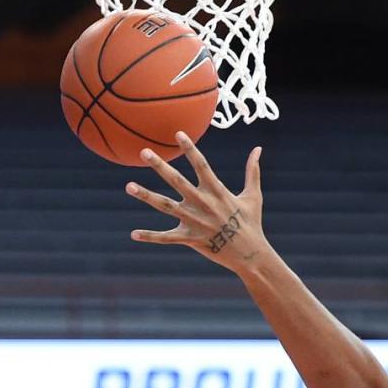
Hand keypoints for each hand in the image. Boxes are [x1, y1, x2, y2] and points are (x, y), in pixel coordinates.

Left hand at [127, 133, 269, 274]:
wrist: (251, 254)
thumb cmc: (251, 224)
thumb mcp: (253, 196)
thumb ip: (252, 171)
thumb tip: (258, 149)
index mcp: (217, 191)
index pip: (201, 165)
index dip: (189, 149)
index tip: (178, 133)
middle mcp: (203, 204)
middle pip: (177, 181)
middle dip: (160, 166)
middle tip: (144, 152)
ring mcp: (195, 222)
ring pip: (166, 206)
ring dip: (147, 196)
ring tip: (129, 186)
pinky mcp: (191, 239)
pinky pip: (167, 238)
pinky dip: (151, 237)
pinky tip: (134, 234)